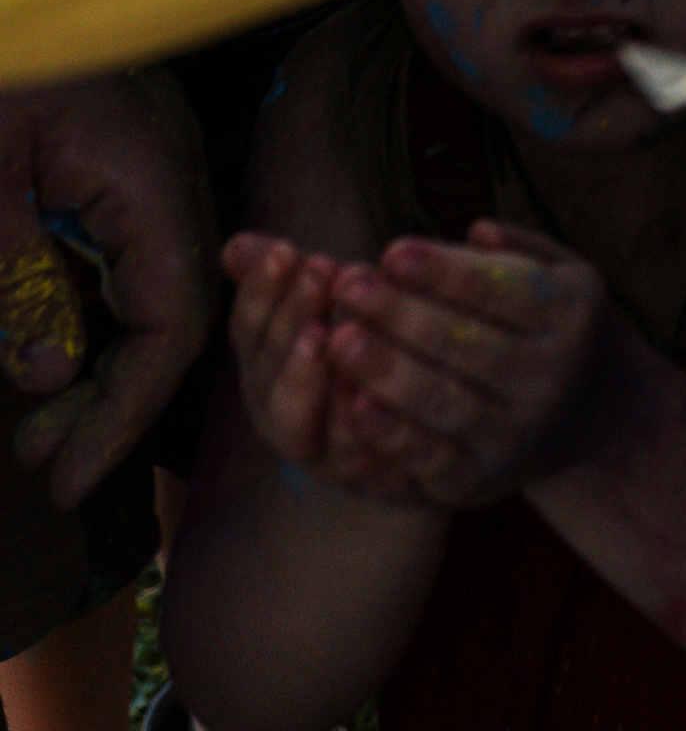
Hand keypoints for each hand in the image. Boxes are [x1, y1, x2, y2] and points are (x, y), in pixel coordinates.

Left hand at [0, 70, 214, 503]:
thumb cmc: (3, 68)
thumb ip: (18, 277)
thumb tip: (55, 378)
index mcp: (150, 171)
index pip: (173, 317)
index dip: (125, 408)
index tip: (67, 473)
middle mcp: (173, 166)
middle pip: (174, 306)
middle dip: (113, 395)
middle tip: (39, 458)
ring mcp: (154, 155)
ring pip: (156, 280)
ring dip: (102, 354)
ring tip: (37, 418)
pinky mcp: (128, 150)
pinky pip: (132, 246)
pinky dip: (95, 302)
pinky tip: (49, 334)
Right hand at [223, 233, 422, 504]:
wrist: (406, 437)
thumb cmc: (358, 349)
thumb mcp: (323, 308)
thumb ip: (282, 279)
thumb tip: (234, 245)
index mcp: (264, 373)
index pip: (248, 332)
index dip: (262, 293)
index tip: (287, 250)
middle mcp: (280, 420)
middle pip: (268, 377)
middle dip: (289, 321)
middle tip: (319, 273)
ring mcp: (318, 459)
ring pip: (297, 428)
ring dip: (306, 380)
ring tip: (327, 335)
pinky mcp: (368, 484)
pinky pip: (357, 467)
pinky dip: (359, 433)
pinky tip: (368, 396)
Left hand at [314, 222, 610, 508]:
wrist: (585, 414)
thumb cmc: (549, 322)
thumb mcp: (558, 270)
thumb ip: (517, 247)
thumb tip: (475, 230)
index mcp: (569, 314)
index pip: (499, 290)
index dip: (441, 272)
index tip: (390, 252)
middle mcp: (550, 378)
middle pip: (468, 347)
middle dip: (401, 316)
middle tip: (348, 287)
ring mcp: (516, 435)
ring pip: (445, 403)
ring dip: (386, 371)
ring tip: (337, 339)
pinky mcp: (479, 482)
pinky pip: (429, 457)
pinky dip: (388, 432)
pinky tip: (350, 401)